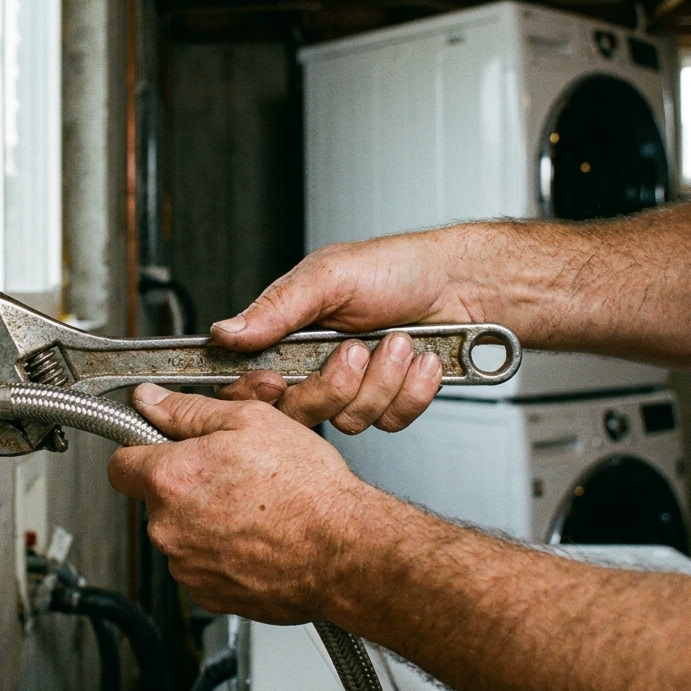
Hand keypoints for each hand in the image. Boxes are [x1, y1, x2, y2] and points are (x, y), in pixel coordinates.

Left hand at [108, 383, 399, 624]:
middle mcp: (169, 528)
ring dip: (204, 521)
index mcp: (171, 480)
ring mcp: (188, 567)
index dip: (142, 450)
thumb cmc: (306, 491)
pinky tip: (256, 537)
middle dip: (184, 486)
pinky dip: (222, 553)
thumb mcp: (249, 422)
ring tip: (252, 508)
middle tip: (230, 474)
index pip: (120, 464)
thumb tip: (151, 402)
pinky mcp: (210, 595)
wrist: (344, 552)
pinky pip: (202, 566)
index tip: (160, 448)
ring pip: (180, 534)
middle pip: (155, 500)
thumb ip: (187, 411)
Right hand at [212, 233, 475, 432]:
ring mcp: (354, 388)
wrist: (465, 284)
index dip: (256, 392)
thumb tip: (225, 332)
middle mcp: (316, 366)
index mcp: (290, 334)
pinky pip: (389, 422)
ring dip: (383, 379)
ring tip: (399, 342)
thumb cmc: (399, 269)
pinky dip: (412, 390)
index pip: (248, 381)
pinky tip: (421, 361)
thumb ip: (276, 308)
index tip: (272, 383)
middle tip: (355, 349)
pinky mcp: (391, 403)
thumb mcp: (330, 277)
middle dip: (333, 384)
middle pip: (297, 412)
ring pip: (347, 420)